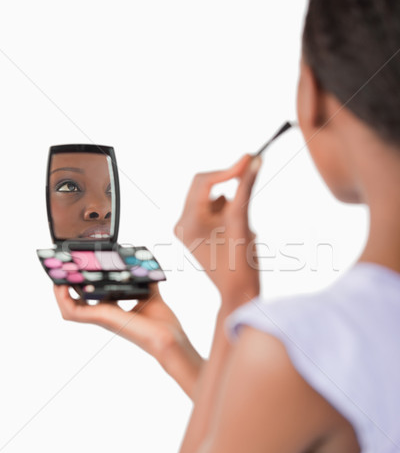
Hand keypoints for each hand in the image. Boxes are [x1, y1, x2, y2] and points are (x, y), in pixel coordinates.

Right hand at [53, 284, 202, 397]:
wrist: (169, 337)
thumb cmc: (162, 322)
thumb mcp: (150, 293)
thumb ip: (144, 279)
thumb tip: (144, 265)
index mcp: (114, 310)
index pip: (90, 298)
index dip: (79, 285)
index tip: (75, 271)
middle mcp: (105, 315)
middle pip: (75, 303)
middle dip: (66, 288)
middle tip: (62, 272)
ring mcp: (102, 318)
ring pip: (69, 309)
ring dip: (60, 294)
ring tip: (57, 278)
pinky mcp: (102, 318)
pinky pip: (73, 312)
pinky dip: (64, 300)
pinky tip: (62, 287)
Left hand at [174, 154, 261, 311]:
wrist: (239, 293)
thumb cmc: (239, 263)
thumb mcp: (242, 219)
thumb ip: (246, 187)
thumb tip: (254, 159)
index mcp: (187, 221)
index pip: (204, 181)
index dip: (228, 169)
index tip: (251, 159)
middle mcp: (182, 223)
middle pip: (205, 187)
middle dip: (230, 186)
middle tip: (252, 174)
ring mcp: (189, 229)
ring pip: (213, 199)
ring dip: (232, 204)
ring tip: (243, 227)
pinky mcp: (198, 234)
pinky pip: (214, 212)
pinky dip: (229, 214)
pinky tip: (238, 233)